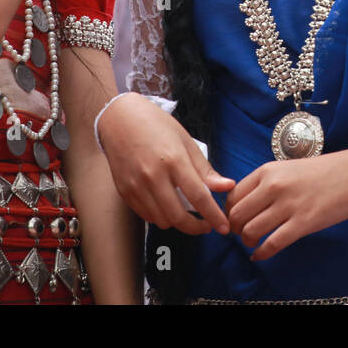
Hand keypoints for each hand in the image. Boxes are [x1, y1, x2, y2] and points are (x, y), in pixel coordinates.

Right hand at [98, 93, 234, 234]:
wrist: (120, 119)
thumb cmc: (157, 126)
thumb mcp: (186, 142)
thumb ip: (205, 169)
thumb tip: (227, 186)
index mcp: (174, 160)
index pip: (198, 197)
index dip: (214, 216)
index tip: (224, 228)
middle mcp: (153, 175)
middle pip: (178, 217)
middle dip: (196, 227)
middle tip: (206, 225)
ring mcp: (136, 185)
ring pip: (162, 220)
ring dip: (178, 222)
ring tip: (186, 212)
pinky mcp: (124, 191)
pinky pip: (146, 215)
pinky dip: (160, 216)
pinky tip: (167, 205)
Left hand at [226, 150, 347, 261]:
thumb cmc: (324, 172)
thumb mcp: (288, 168)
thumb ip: (267, 183)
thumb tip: (246, 203)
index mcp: (267, 171)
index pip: (233, 196)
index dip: (229, 212)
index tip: (236, 220)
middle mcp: (273, 186)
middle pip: (236, 215)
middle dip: (235, 230)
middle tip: (243, 234)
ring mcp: (288, 205)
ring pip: (251, 231)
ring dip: (248, 242)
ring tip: (254, 244)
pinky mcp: (303, 223)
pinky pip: (272, 244)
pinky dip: (262, 254)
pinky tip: (261, 255)